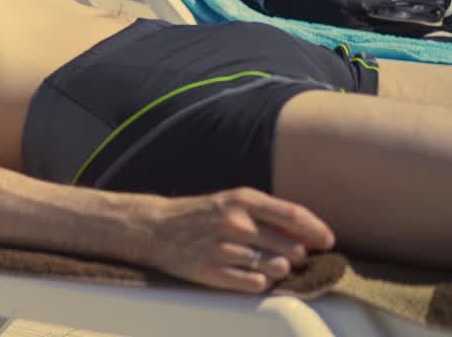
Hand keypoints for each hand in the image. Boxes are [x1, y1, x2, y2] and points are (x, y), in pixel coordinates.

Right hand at [148, 188, 334, 292]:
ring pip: (276, 268)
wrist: (155, 227)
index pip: (294, 216)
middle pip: (291, 248)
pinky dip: (259, 282)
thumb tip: (310, 235)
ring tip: (264, 264)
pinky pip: (256, 285)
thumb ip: (270, 214)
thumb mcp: (234, 202)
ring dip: (278, 270)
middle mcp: (235, 223)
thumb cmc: (203, 214)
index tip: (328, 242)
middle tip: (283, 255)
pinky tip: (248, 274)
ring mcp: (223, 248)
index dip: (317, 231)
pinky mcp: (212, 271)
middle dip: (294, 255)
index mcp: (242, 200)